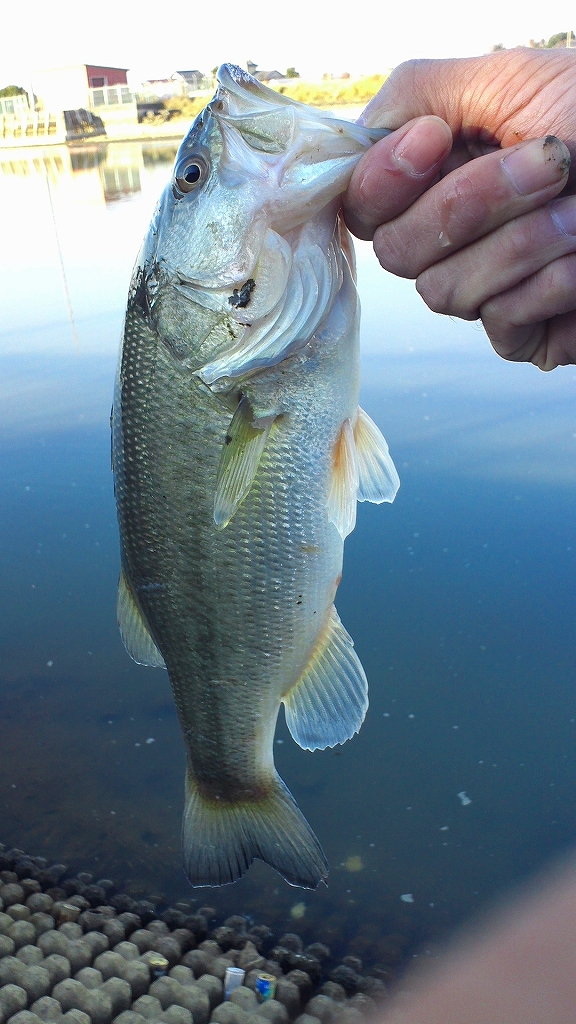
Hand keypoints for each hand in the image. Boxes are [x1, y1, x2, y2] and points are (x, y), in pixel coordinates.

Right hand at [343, 49, 575, 369]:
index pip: (362, 204)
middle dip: (473, 204)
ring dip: (522, 244)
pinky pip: (500, 323)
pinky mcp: (524, 332)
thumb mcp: (512, 80)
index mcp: (434, 178)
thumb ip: (420, 95)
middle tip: (551, 163)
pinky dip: (549, 286)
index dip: (384, 182)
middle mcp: (447, 240)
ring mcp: (484, 288)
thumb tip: (363, 138)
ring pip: (446, 292)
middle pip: (399, 251)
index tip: (437, 142)